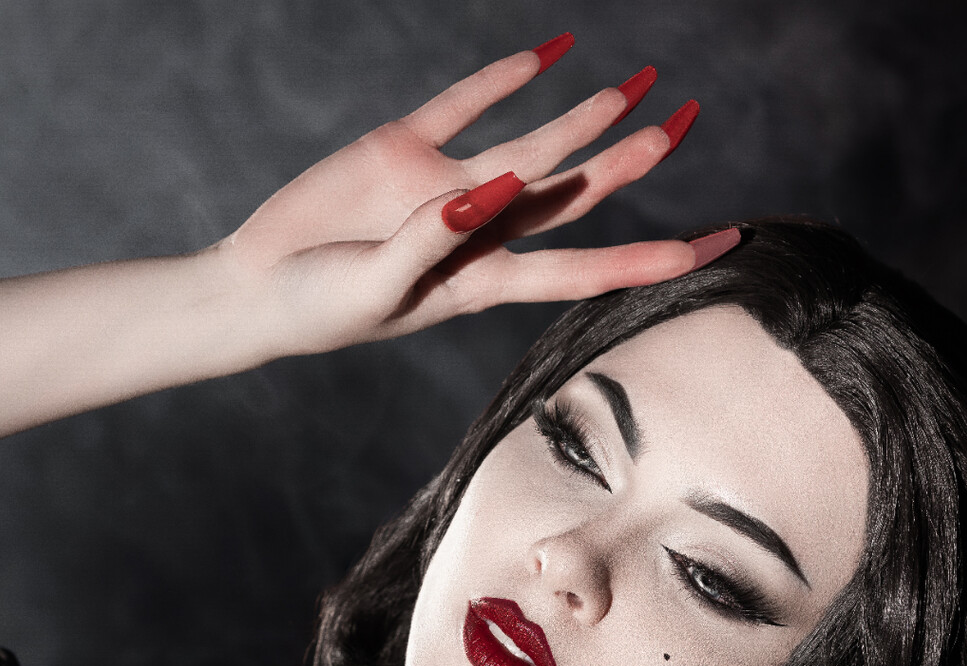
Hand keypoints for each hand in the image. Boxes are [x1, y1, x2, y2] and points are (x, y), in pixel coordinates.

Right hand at [222, 39, 712, 356]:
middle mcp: (478, 231)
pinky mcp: (402, 148)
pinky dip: (504, 77)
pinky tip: (551, 54)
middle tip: (683, 125)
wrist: (255, 287)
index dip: (649, 259)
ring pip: (533, 145)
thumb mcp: (376, 289)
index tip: (711, 247)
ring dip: (585, 116)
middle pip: (573, 195)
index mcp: (481, 281)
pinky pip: (464, 104)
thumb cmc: (317, 311)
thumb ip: (430, 243)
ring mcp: (444, 187)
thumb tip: (488, 188)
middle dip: (632, 164)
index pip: (584, 268)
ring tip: (639, 86)